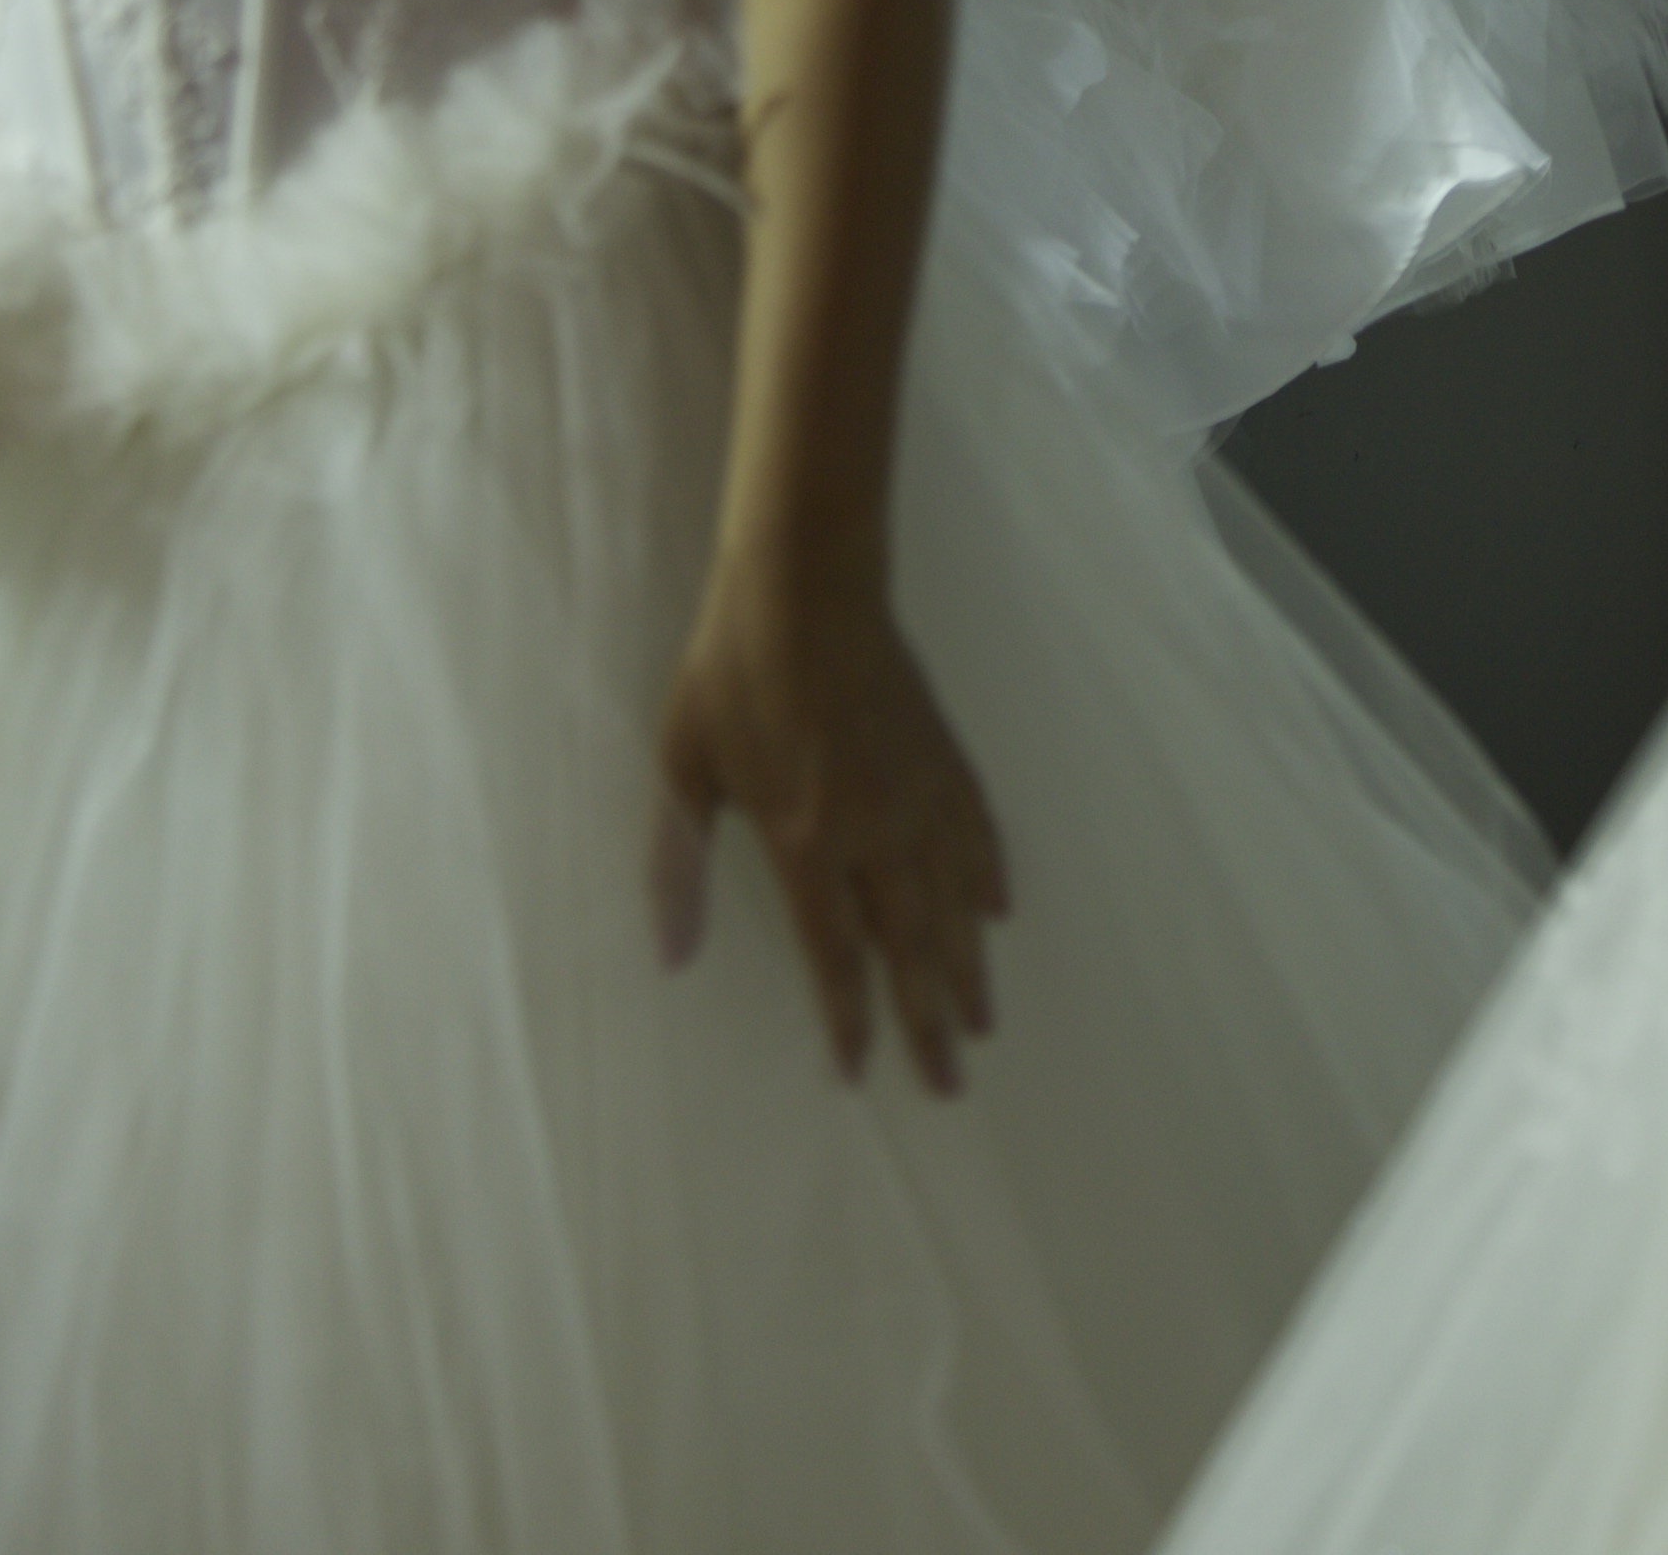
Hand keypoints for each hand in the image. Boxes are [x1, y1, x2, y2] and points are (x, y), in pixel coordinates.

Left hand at [651, 568, 1009, 1089]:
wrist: (807, 582)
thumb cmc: (732, 672)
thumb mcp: (683, 766)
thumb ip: (677, 866)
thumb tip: (669, 956)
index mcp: (806, 838)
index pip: (834, 953)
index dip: (849, 1019)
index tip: (860, 1074)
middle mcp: (875, 827)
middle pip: (909, 945)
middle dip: (926, 1022)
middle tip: (951, 1085)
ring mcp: (918, 791)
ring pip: (953, 900)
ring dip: (967, 968)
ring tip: (982, 1023)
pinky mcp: (942, 755)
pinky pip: (978, 831)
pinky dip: (990, 876)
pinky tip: (998, 912)